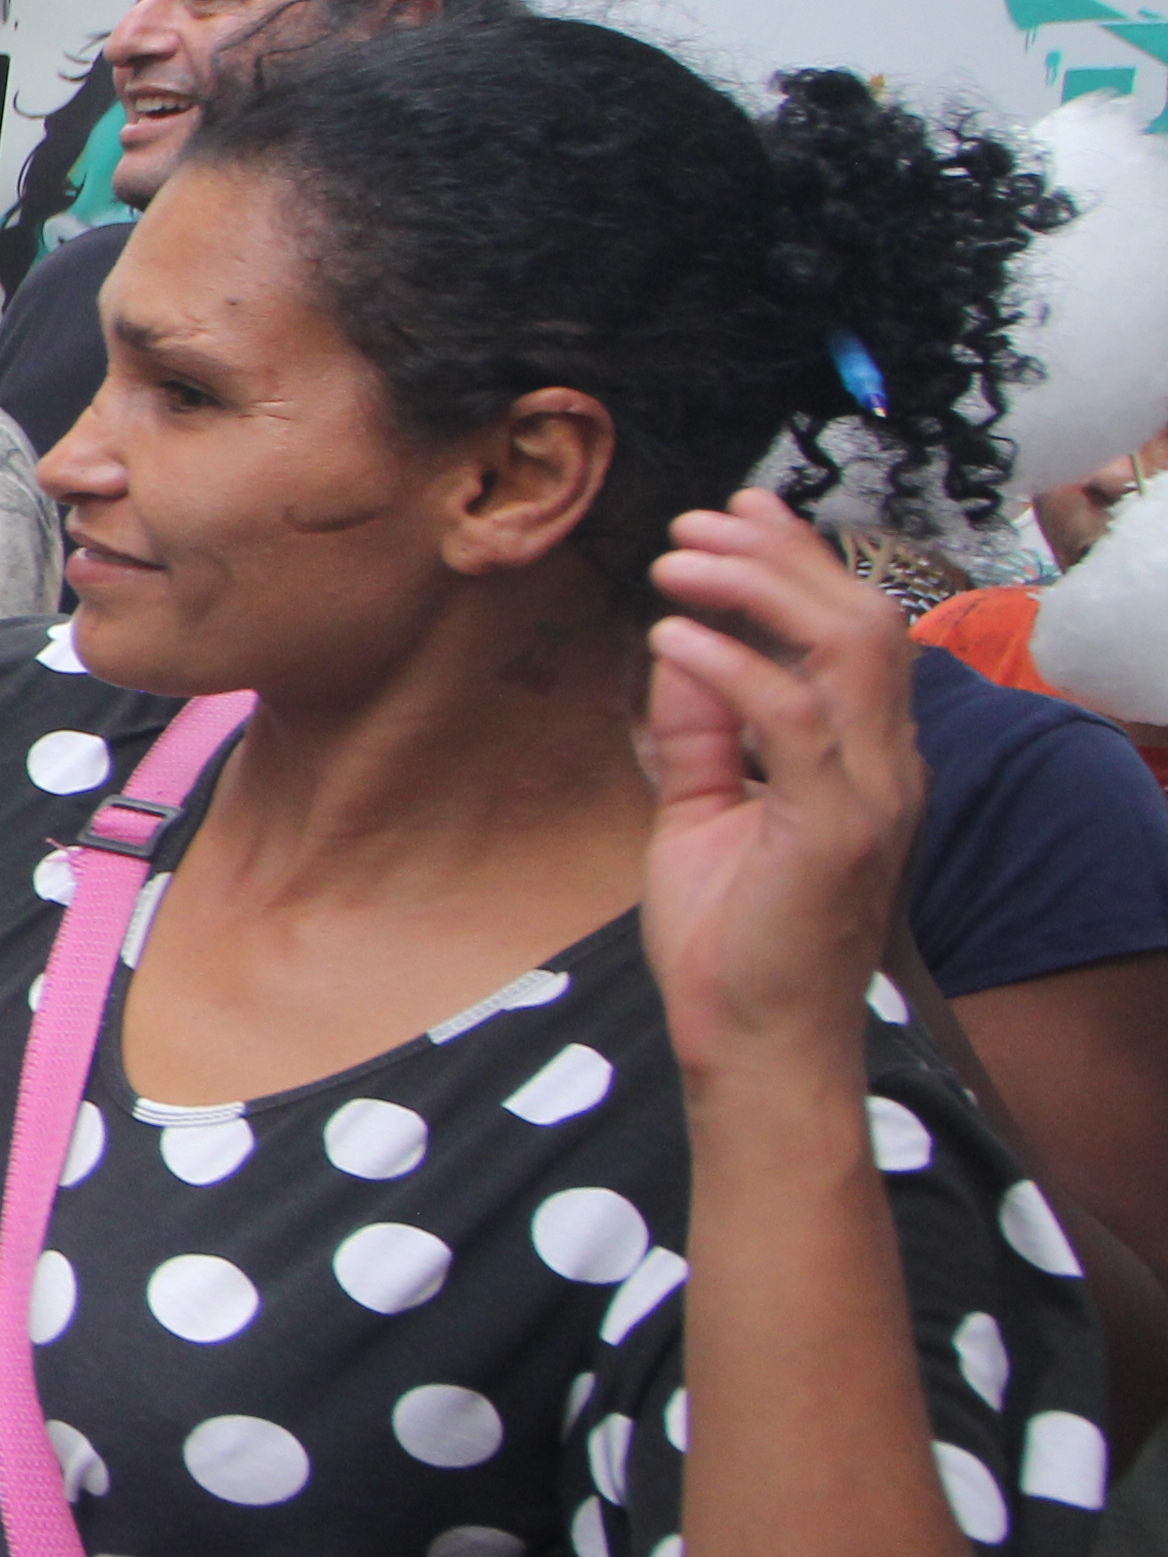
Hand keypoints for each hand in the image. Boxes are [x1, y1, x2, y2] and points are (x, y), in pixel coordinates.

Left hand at [642, 491, 922, 1078]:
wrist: (753, 1044)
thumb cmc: (731, 940)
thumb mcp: (702, 813)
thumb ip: (699, 733)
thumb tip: (679, 648)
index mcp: (865, 760)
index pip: (853, 634)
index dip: (801, 563)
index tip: (736, 512)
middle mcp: (885, 768)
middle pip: (862, 622)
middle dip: (779, 558)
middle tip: (693, 527)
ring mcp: (871, 799)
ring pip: (849, 652)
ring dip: (760, 593)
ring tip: (675, 564)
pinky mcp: (837, 833)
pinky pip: (795, 722)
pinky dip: (733, 668)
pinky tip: (672, 639)